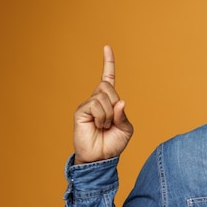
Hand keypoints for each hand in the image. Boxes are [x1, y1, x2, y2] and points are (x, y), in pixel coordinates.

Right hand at [73, 45, 133, 164]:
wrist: (101, 159)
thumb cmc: (113, 144)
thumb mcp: (126, 129)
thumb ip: (123, 114)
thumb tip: (121, 101)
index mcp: (109, 102)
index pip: (108, 78)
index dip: (108, 63)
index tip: (107, 47)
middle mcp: (96, 100)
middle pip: (108, 87)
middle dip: (115, 105)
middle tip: (111, 122)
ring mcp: (87, 105)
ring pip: (103, 97)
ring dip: (109, 115)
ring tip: (104, 127)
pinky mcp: (80, 111)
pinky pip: (95, 105)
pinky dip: (102, 117)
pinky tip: (98, 126)